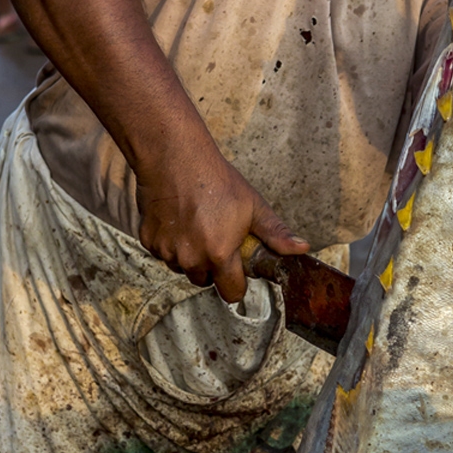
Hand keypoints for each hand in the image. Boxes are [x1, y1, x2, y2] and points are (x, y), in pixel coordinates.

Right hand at [135, 136, 308, 303]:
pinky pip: (163, 254)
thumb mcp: (254, 206)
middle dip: (213, 268)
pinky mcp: (149, 242)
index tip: (237, 266)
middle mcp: (192, 259)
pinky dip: (171, 243)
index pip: (231, 293)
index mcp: (220, 254)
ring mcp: (167, 252)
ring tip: (197, 225)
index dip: (237, 281)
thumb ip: (277, 233)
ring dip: (191, 256)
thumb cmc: (217, 180)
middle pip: (205, 281)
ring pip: (183, 268)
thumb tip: (303, 248)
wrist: (175, 158)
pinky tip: (178, 220)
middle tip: (216, 237)